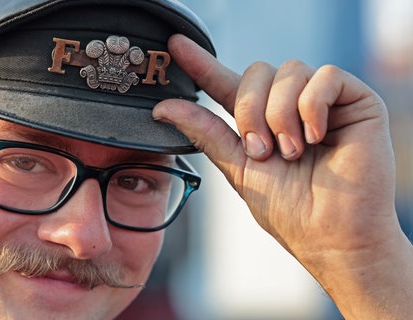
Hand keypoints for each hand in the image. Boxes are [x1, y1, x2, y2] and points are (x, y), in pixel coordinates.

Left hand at [153, 34, 412, 318]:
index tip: (175, 46)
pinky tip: (317, 137)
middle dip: (251, 112)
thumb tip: (163, 107)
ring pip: (288, 71)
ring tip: (293, 152)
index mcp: (260, 121)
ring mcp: (322, 102)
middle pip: (256, 71)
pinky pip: (325, 76)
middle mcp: (289, 106)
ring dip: (281, 116)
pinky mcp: (356, 101)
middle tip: (262, 151)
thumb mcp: (238, 168)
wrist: (331, 236)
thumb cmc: (290, 210)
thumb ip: (204, 132)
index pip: (226, 83)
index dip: (201, 63)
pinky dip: (313, 108)